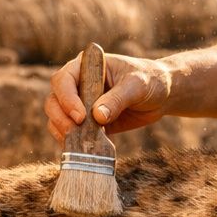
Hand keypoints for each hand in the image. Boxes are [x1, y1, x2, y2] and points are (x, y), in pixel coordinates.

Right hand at [45, 51, 172, 140]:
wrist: (162, 95)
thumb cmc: (150, 80)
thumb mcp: (137, 85)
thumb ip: (117, 99)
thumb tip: (97, 117)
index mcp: (86, 67)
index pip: (63, 80)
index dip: (66, 99)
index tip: (81, 116)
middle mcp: (78, 85)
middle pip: (54, 101)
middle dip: (60, 118)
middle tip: (76, 132)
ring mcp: (80, 105)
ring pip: (57, 119)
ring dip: (63, 132)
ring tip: (80, 143)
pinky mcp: (86, 124)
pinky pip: (70, 134)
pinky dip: (72, 142)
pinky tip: (84, 148)